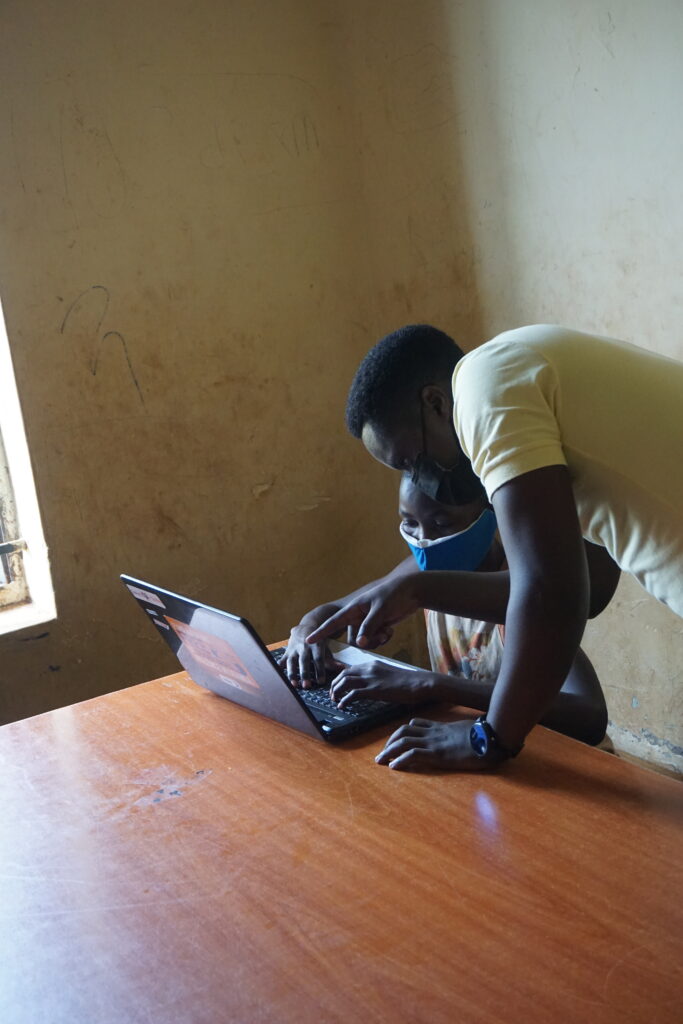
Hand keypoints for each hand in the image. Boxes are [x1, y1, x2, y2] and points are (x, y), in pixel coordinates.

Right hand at [284, 627, 342, 688]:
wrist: (305, 626)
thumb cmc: (318, 642)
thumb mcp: (325, 648)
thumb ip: (331, 660)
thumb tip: (342, 669)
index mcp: (316, 645)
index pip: (318, 658)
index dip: (320, 670)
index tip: (321, 682)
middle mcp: (304, 646)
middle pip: (304, 661)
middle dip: (305, 674)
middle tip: (307, 686)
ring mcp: (294, 649)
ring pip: (292, 662)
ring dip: (292, 674)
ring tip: (294, 685)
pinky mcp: (286, 652)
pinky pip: (282, 660)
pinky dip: (280, 669)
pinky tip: (279, 679)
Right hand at [306, 575, 420, 649]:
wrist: (411, 592)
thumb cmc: (393, 595)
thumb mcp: (380, 610)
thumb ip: (369, 627)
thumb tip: (359, 644)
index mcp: (354, 608)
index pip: (334, 622)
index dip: (321, 632)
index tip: (308, 641)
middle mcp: (358, 617)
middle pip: (353, 639)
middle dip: (366, 641)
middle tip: (381, 634)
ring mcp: (367, 623)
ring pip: (364, 642)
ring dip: (375, 640)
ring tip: (387, 631)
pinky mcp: (377, 627)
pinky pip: (373, 641)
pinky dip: (382, 638)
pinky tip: (390, 631)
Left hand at [330, 661, 434, 709]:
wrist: (419, 683)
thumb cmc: (408, 682)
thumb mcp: (388, 674)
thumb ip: (377, 676)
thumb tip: (369, 685)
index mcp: (372, 664)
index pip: (349, 668)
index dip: (339, 678)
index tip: (336, 686)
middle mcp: (369, 668)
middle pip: (343, 674)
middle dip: (334, 685)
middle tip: (333, 695)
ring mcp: (371, 678)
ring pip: (344, 682)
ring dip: (336, 692)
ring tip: (335, 701)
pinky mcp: (374, 690)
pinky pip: (353, 694)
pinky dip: (345, 700)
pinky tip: (343, 706)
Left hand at [375, 718, 492, 771]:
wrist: (491, 737)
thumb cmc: (485, 735)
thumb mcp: (469, 730)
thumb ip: (461, 732)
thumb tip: (466, 737)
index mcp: (440, 726)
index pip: (415, 723)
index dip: (401, 732)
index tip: (394, 741)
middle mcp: (434, 732)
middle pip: (404, 731)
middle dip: (390, 741)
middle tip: (382, 754)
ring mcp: (434, 742)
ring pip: (404, 741)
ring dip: (389, 750)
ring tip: (381, 760)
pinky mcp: (438, 754)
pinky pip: (414, 754)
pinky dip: (401, 759)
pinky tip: (394, 767)